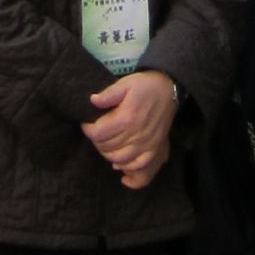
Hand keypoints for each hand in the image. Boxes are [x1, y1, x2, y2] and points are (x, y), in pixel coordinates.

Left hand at [82, 71, 176, 189]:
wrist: (168, 89)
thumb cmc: (145, 86)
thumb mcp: (125, 83)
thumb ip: (108, 94)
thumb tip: (92, 101)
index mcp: (126, 118)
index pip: (98, 134)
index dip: (88, 130)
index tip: (87, 124)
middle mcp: (136, 135)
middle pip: (107, 148)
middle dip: (97, 142)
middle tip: (96, 133)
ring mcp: (146, 144)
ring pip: (119, 160)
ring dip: (108, 155)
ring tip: (106, 145)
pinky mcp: (154, 149)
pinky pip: (140, 167)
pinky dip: (128, 170)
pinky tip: (120, 167)